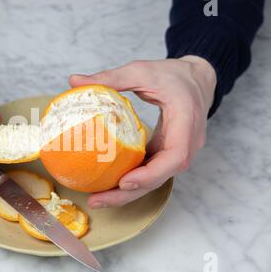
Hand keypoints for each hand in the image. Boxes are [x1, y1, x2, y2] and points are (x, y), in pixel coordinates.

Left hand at [70, 56, 216, 207]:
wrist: (197, 78)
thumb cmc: (173, 74)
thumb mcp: (141, 70)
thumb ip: (110, 77)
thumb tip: (73, 80)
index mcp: (185, 121)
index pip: (175, 156)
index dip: (151, 174)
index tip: (124, 181)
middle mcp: (187, 143)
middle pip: (161, 177)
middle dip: (130, 193)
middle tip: (97, 200)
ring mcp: (179, 150)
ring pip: (156, 179)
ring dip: (128, 192)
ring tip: (97, 199)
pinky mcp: (168, 151)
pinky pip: (151, 170)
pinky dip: (132, 179)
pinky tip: (109, 184)